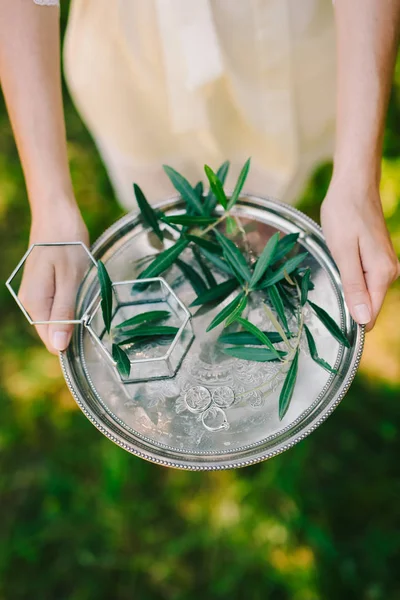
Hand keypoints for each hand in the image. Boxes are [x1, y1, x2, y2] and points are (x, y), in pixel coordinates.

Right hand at [18, 200, 88, 353]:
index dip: (71, 343)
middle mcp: (30, 301)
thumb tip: (58, 346)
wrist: (57, 214)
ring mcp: (36, 293)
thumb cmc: (67, 242)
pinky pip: (58, 304)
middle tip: (92, 305)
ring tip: (87, 292)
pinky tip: (82, 287)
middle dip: (74, 326)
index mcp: (35, 303)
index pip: (50, 340)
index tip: (91, 332)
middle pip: (53, 330)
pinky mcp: (43, 285)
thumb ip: (63, 313)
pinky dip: (72, 301)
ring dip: (74, 312)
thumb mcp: (70, 279)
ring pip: (57, 317)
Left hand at [321, 175, 399, 330]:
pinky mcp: (378, 257)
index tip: (330, 313)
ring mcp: (385, 264)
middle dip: (347, 300)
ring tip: (335, 261)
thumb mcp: (343, 252)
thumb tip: (364, 320)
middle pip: (368, 304)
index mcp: (382, 274)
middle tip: (330, 275)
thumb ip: (354, 286)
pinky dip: (350, 274)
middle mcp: (389, 272)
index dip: (351, 320)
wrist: (354, 184)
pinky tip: (341, 257)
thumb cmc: (344, 214)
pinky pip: (364, 278)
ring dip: (347, 285)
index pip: (370, 315)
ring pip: (365, 291)